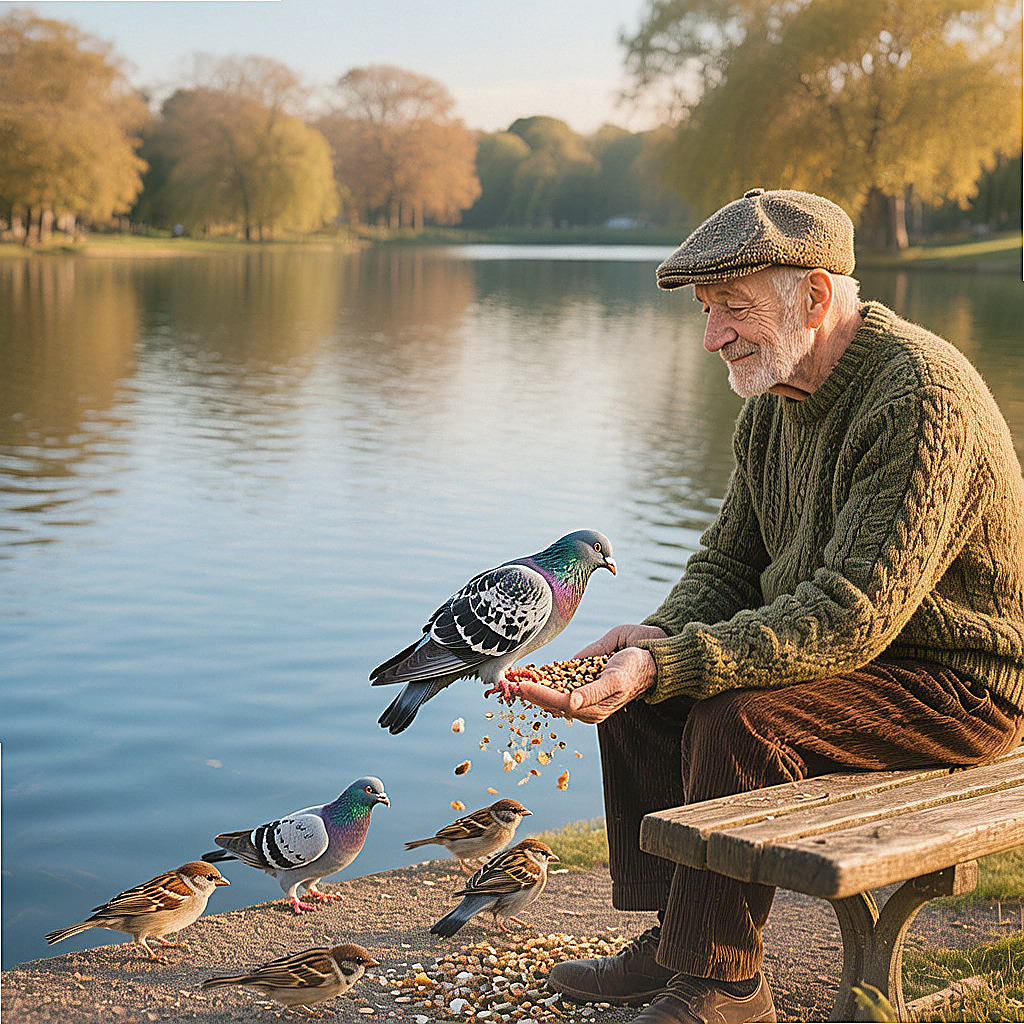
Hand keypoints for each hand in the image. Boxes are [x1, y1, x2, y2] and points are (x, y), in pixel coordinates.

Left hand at [517, 627, 665, 723]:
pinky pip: (559, 685)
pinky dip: (544, 680)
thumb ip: (591, 693)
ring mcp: (583, 695)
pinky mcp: (583, 684)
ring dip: (534, 687)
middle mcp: (585, 705)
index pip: (558, 704)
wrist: (650, 659)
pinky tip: (532, 674)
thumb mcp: (614, 680)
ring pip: (552, 695)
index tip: (522, 686)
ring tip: (515, 678)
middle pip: (551, 702)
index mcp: (593, 709)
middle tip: (510, 682)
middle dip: (531, 693)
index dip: (539, 695)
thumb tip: (570, 703)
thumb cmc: (634, 669)